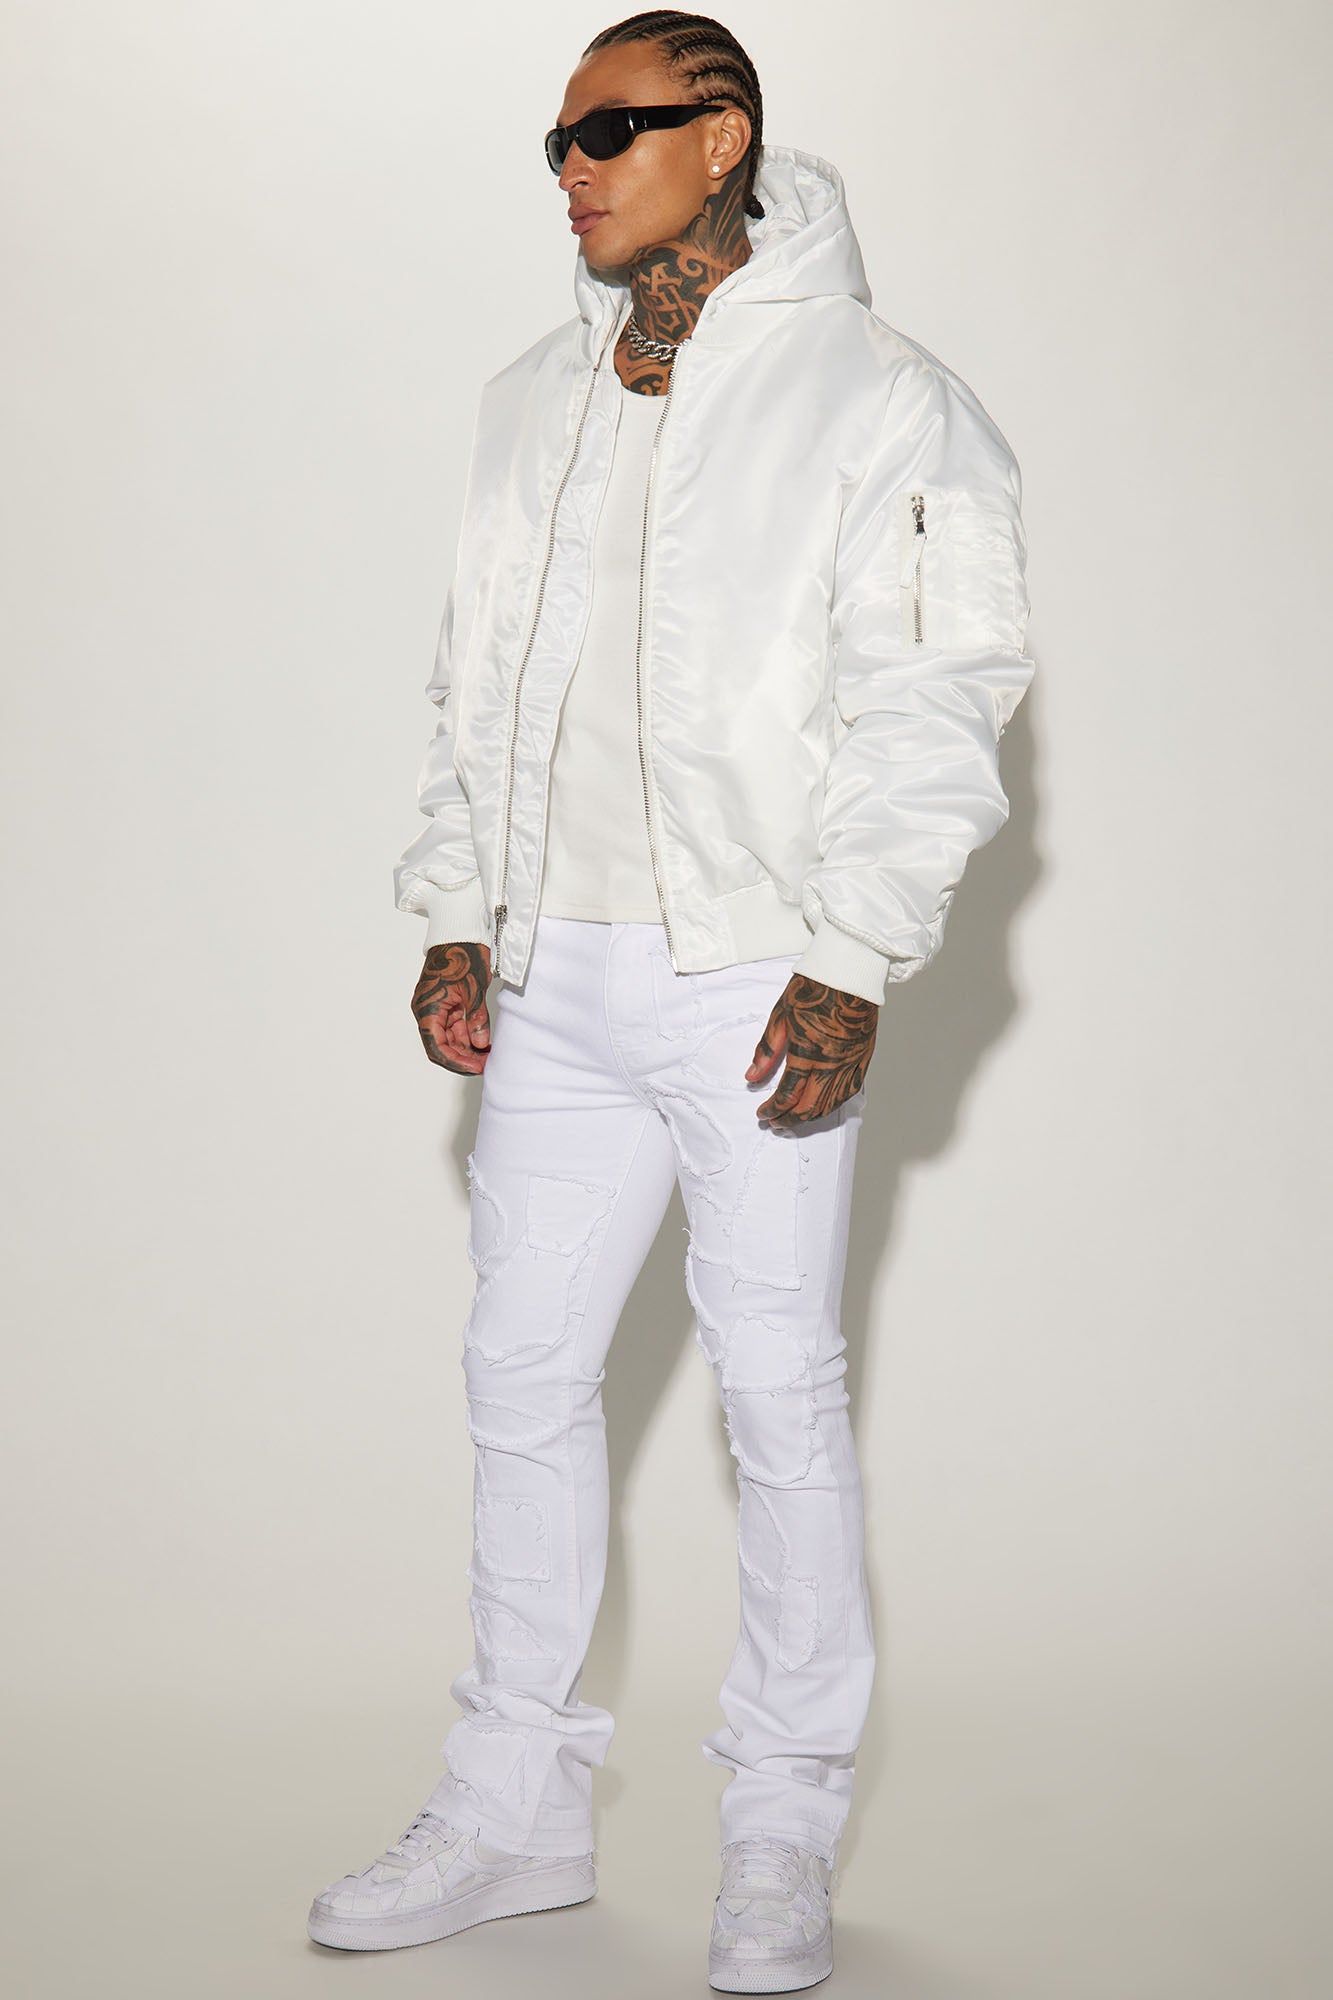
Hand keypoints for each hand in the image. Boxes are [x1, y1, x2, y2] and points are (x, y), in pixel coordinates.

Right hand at [411, 940, 492, 1072]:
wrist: (460, 931)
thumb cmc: (463, 954)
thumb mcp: (475, 990)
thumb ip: (477, 1019)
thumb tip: (480, 1044)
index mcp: (427, 1008)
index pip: (436, 1047)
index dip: (455, 1062)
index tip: (475, 1068)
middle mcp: (427, 1010)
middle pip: (442, 1046)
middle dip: (463, 1057)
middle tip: (486, 1064)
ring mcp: (436, 1007)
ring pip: (449, 1038)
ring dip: (467, 1048)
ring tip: (488, 1055)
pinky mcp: (446, 1003)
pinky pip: (455, 1026)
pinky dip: (469, 1035)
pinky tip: (484, 1042)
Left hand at [745, 973, 876, 1129]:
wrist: (848, 974)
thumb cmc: (814, 990)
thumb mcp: (780, 1017)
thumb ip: (766, 1051)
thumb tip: (752, 1076)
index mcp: (806, 1053)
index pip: (787, 1095)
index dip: (772, 1109)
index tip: (762, 1113)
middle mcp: (831, 1064)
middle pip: (809, 1107)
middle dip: (789, 1120)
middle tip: (775, 1123)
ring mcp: (850, 1064)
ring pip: (830, 1105)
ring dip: (810, 1117)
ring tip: (794, 1118)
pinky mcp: (863, 1059)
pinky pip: (849, 1093)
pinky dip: (833, 1105)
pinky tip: (821, 1106)